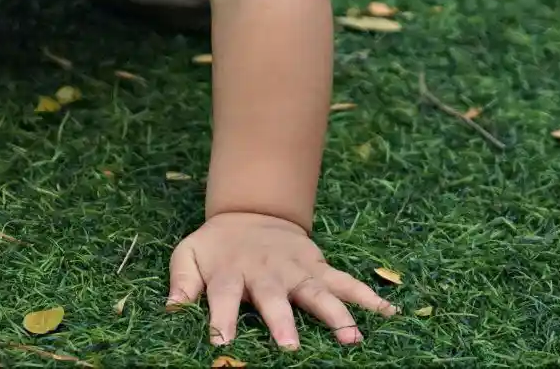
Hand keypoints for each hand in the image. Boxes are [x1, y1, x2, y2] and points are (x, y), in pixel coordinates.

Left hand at [168, 211, 395, 350]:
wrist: (250, 212)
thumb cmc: (217, 246)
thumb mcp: (189, 255)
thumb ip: (181, 281)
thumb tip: (171, 310)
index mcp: (230, 272)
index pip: (222, 298)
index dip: (220, 320)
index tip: (221, 342)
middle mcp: (266, 273)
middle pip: (274, 299)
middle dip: (281, 322)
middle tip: (289, 346)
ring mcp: (296, 271)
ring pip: (317, 292)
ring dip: (335, 314)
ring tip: (351, 337)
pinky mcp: (319, 267)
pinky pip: (347, 282)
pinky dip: (369, 296)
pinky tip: (389, 311)